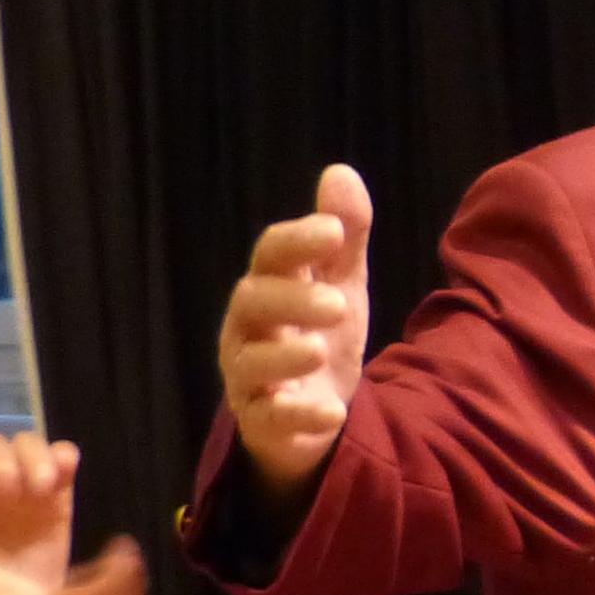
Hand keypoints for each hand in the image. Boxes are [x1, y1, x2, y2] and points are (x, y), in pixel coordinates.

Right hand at [220, 164, 372, 496]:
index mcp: (269, 287)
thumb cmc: (319, 334)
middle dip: (292, 299)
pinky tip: (332, 412)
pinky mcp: (262, 422)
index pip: (270, 256)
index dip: (296, 241)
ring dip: (285, 355)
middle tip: (339, 302)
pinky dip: (299, 416)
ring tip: (319, 350)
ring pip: (252, 363)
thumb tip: (340, 172)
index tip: (333, 230)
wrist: (315, 412)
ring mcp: (250, 377)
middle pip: (254, 304)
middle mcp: (248, 328)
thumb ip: (345, 237)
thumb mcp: (342, 284)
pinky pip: (270, 419)